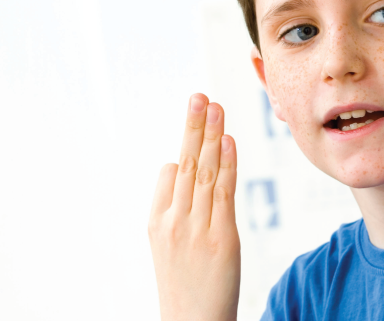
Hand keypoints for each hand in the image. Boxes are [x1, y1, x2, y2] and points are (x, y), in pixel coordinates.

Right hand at [149, 93, 239, 320]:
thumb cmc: (186, 289)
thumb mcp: (169, 248)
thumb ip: (176, 211)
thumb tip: (177, 171)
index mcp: (156, 223)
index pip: (168, 175)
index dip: (185, 149)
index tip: (200, 120)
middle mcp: (173, 221)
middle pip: (184, 164)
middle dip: (192, 127)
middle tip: (198, 96)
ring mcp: (195, 228)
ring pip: (202, 172)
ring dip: (210, 135)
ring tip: (215, 106)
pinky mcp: (221, 238)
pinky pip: (222, 192)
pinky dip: (225, 163)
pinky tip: (227, 141)